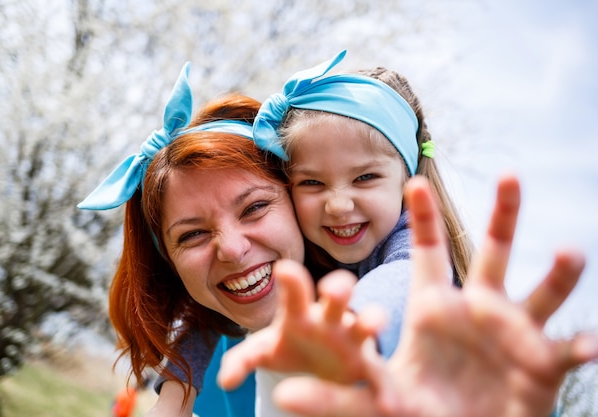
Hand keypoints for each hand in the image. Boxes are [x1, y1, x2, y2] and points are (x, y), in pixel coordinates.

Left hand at [217, 259, 385, 389]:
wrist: (320, 365)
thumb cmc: (290, 347)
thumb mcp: (264, 351)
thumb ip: (243, 360)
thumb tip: (224, 380)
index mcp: (299, 313)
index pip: (294, 293)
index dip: (291, 281)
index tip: (284, 268)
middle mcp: (328, 318)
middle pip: (336, 296)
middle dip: (337, 288)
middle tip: (333, 288)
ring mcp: (352, 337)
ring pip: (365, 322)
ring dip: (371, 319)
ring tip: (374, 323)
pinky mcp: (368, 362)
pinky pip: (379, 368)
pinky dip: (384, 381)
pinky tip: (388, 397)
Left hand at [271, 174, 597, 416]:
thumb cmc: (418, 410)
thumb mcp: (375, 401)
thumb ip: (333, 398)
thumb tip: (282, 396)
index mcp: (436, 307)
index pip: (428, 254)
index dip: (421, 219)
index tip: (413, 180)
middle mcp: (477, 309)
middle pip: (493, 252)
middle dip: (504, 215)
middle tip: (510, 175)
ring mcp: (513, 333)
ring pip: (540, 292)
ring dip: (557, 274)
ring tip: (571, 252)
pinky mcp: (542, 366)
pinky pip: (567, 350)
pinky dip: (582, 346)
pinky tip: (593, 344)